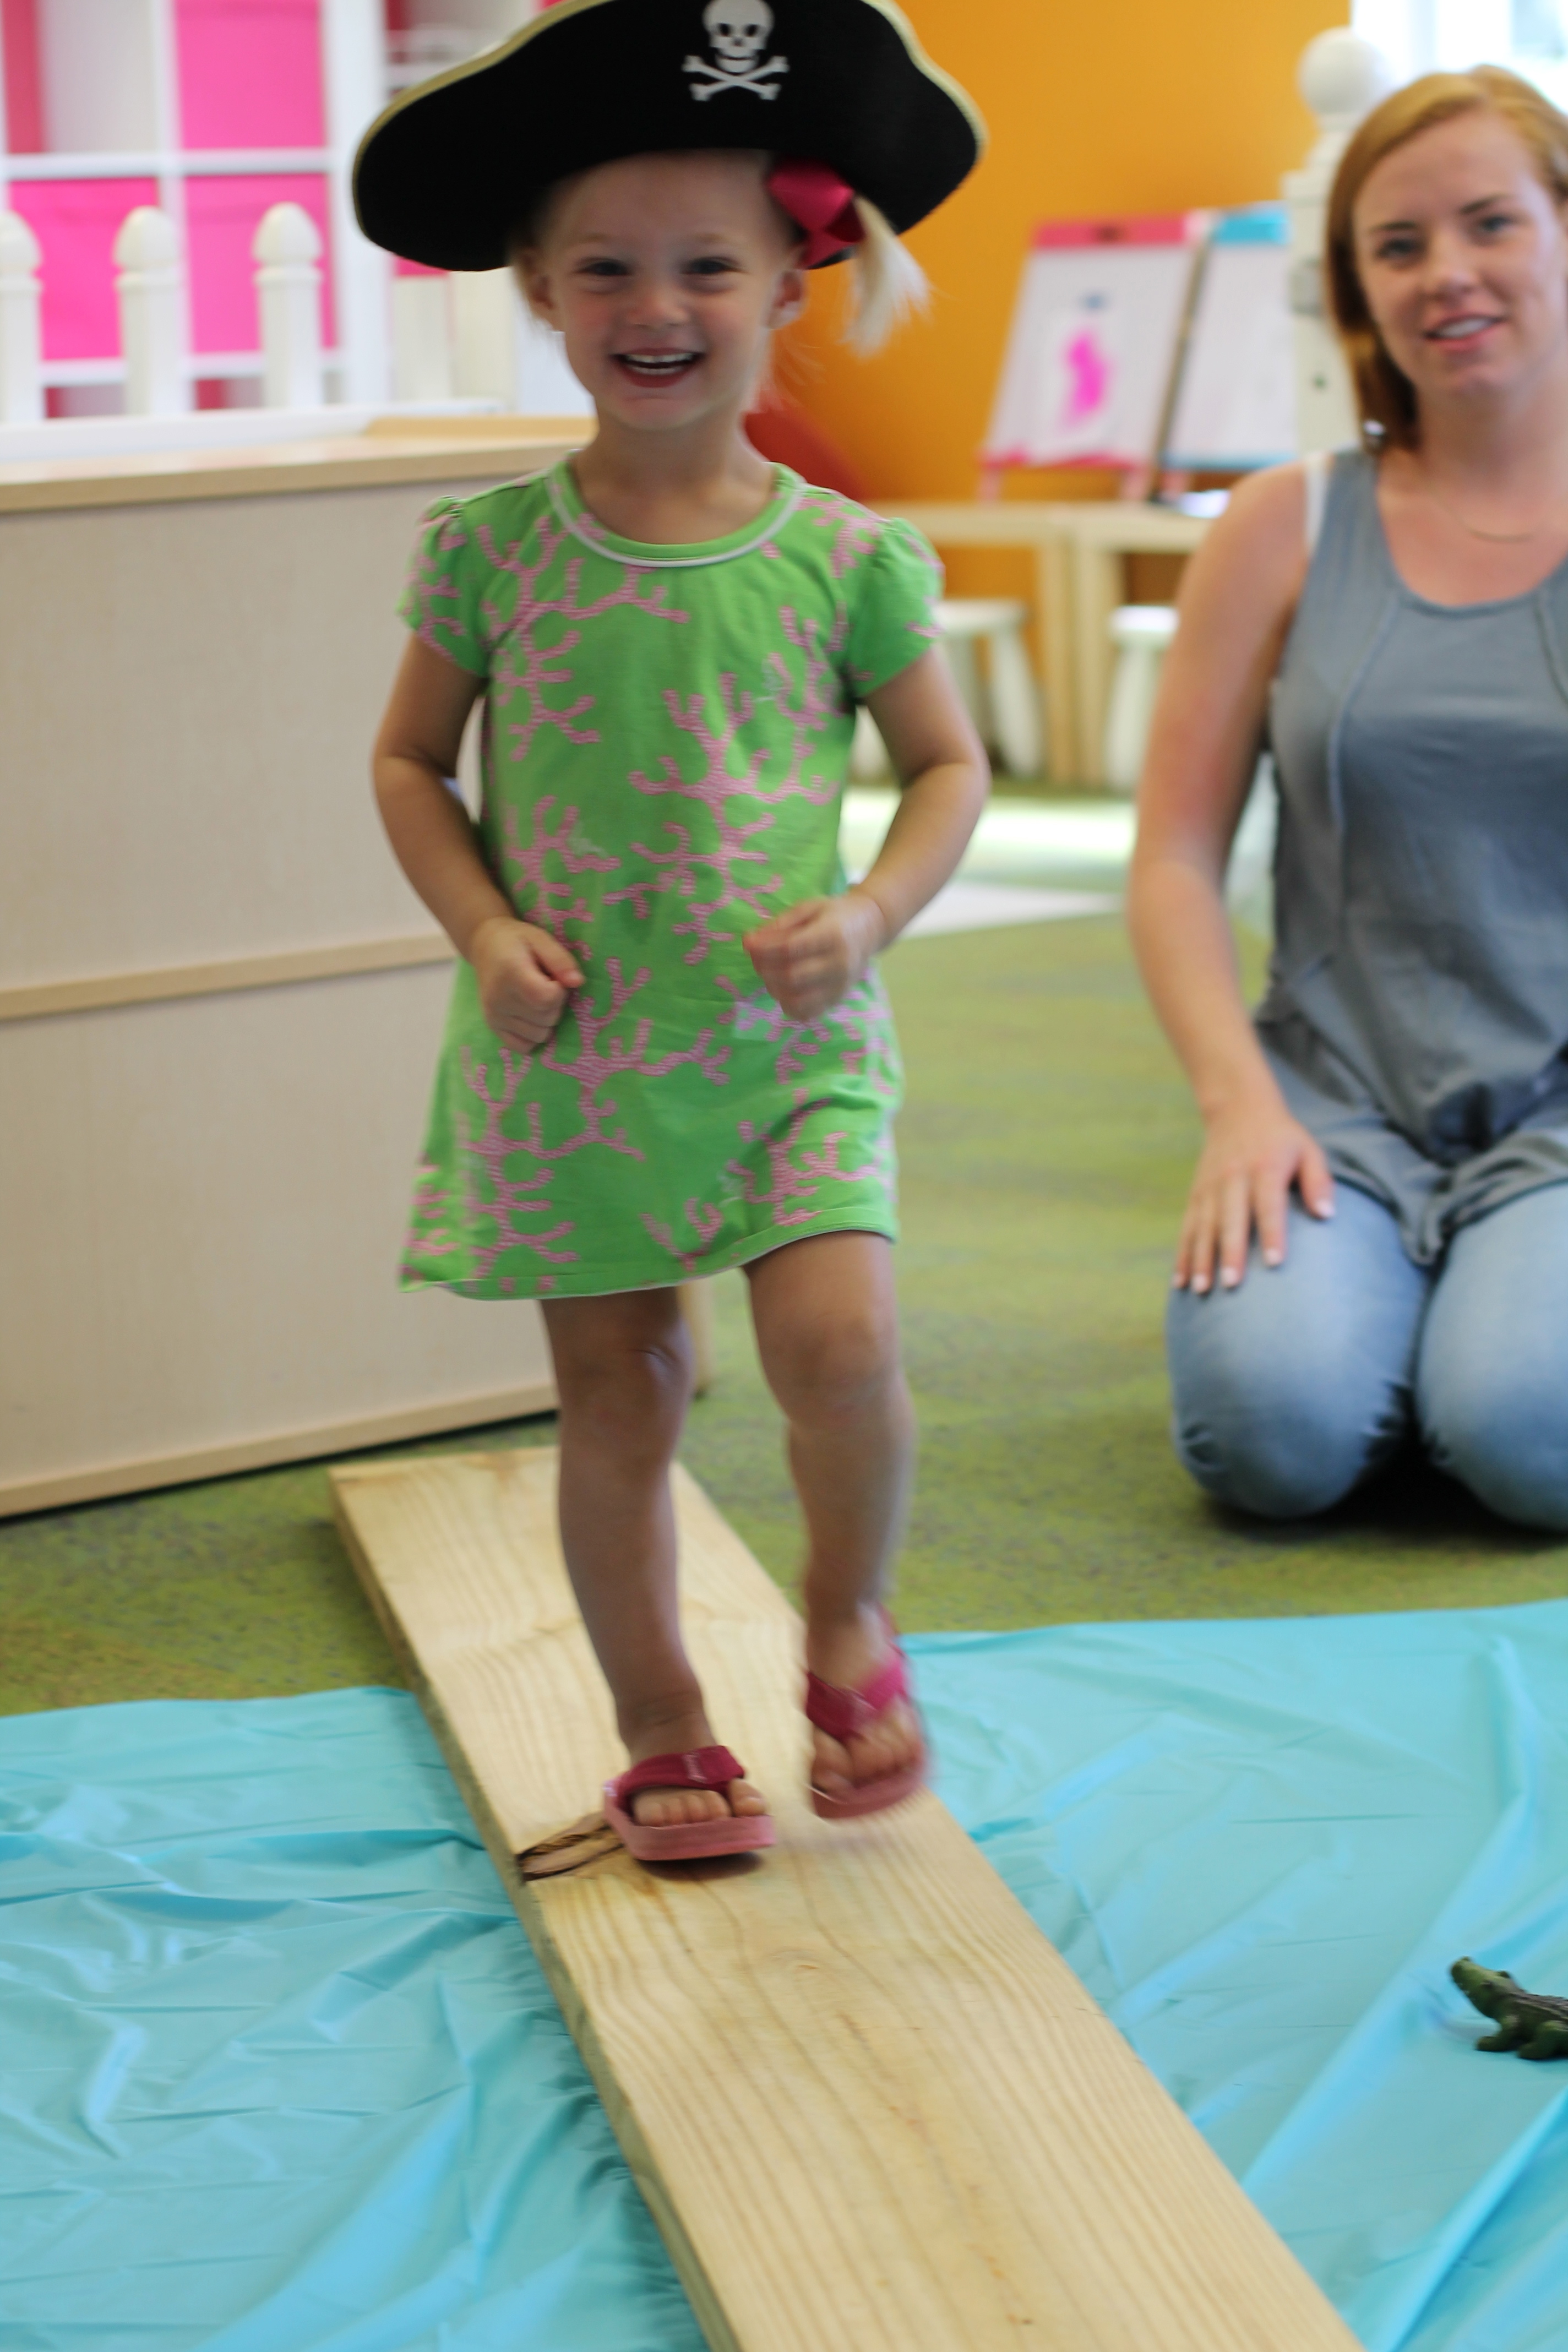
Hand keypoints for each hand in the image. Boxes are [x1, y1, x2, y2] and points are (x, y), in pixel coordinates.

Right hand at [469, 915, 582, 1050]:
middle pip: (546, 1018)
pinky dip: (533, 1035)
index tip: (553, 979)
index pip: (546, 999)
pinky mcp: (493, 1026)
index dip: (559, 991)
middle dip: (555, 1005)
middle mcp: (498, 998)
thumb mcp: (541, 939)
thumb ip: (560, 960)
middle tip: (545, 986)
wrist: (485, 946)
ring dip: (546, 1020)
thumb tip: (577, 982)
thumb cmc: (517, 941)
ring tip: (535, 999)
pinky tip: (530, 1016)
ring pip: (538, 1035)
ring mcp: (494, 1015)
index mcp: (510, 973)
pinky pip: (523, 1046)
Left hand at [742, 890, 887, 1021]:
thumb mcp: (809, 908)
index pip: (791, 948)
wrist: (870, 927)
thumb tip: (751, 942)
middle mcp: (839, 963)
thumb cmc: (834, 915)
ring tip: (768, 972)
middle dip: (764, 968)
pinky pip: (807, 1013)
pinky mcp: (837, 999)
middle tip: (756, 957)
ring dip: (773, 988)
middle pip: (791, 976)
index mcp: (832, 935)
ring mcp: (840, 985)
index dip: (764, 949)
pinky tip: (783, 989)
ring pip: (797, 999)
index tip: (748, 943)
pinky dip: (788, 1006)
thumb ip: (781, 924)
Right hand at [1176, 1096, 1334, 1293]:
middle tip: (1231, 1284)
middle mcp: (1234, 1178)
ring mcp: (1211, 1187)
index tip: (1275, 1262)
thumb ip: (1319, 1181)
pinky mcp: (1196, 1194)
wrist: (1237, 1109)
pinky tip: (1180, 1280)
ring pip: (1204, 1227)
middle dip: (1229, 1253)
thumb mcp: (1308, 1150)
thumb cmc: (1281, 1138)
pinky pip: (1188, 1227)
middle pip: (1231, 1219)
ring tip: (1199, 1290)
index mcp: (1265, 1167)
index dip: (1272, 1233)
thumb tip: (1327, 1215)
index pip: (1269, 1204)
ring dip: (1200, 1259)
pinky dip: (1182, 1254)